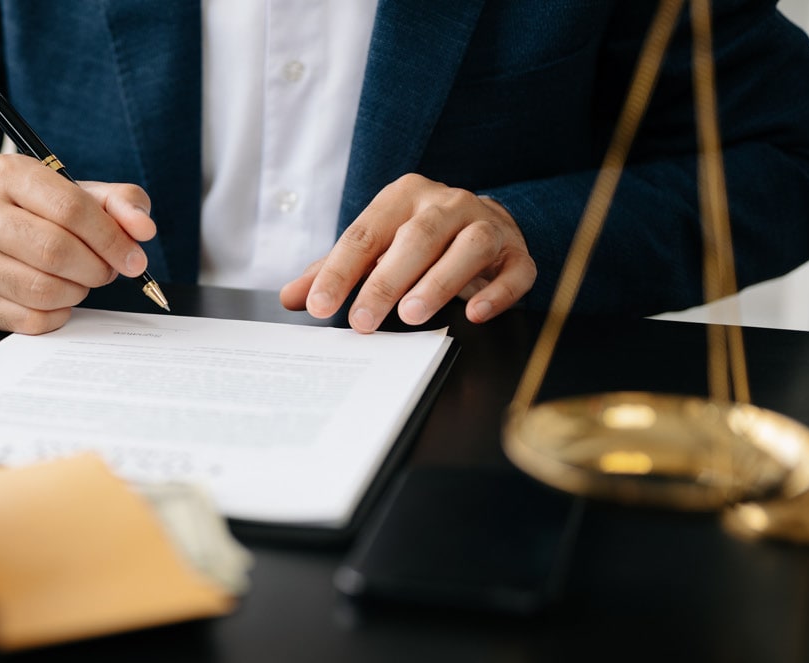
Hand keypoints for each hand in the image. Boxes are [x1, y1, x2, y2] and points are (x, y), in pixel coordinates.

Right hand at [0, 153, 156, 333]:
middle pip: (54, 251)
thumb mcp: (81, 193)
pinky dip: (57, 314)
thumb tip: (143, 229)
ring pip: (41, 290)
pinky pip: (29, 318)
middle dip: (95, 268)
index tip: (133, 258)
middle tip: (106, 270)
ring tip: (80, 280)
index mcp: (7, 173)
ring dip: (77, 292)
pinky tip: (59, 298)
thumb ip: (121, 203)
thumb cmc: (41, 211)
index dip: (111, 239)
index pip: (70, 209)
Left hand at [280, 173, 536, 332]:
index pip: (366, 233)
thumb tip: (291, 297)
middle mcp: (447, 203)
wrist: (484, 221)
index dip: (340, 271)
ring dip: (439, 282)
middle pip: (417, 238)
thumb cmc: (418, 239)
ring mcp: (487, 224)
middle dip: (387, 281)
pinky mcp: (517, 252)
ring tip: (412, 315)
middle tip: (363, 320)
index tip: (319, 305)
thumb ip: (333, 269)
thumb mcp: (374, 247)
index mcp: (404, 197)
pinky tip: (476, 314)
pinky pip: (514, 270)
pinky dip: (498, 293)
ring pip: (467, 248)